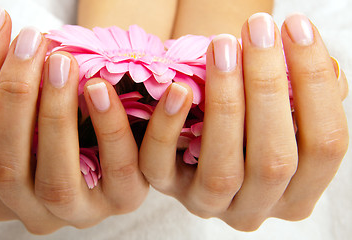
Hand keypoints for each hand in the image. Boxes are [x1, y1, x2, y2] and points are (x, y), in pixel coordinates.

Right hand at [0, 7, 147, 233]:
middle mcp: (31, 212)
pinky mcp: (122, 200)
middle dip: (12, 96)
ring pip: (56, 179)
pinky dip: (108, 126)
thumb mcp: (23, 113)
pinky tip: (99, 87)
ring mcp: (78, 214)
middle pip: (4, 164)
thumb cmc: (60, 126)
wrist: (117, 145)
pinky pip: (118, 170)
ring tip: (62, 61)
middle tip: (30, 41)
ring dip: (55, 114)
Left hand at [139, 13, 347, 230]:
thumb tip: (327, 69)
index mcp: (297, 194)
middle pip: (275, 159)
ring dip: (225, 102)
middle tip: (258, 29)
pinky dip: (168, 128)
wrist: (197, 139)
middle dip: (268, 87)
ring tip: (224, 47)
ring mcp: (209, 204)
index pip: (325, 146)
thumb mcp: (282, 115)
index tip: (297, 28)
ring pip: (222, 169)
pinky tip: (178, 89)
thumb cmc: (249, 120)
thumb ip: (307, 98)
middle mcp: (256, 209)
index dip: (316, 85)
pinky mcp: (167, 188)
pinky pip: (160, 166)